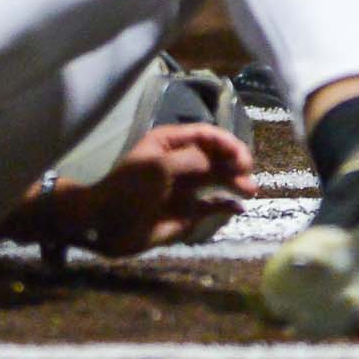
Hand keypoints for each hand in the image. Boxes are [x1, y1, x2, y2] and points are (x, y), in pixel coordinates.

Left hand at [67, 121, 257, 257]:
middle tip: (246, 171)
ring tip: (250, 190)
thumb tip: (216, 161)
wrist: (109, 223)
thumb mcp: (159, 167)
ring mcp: (185, 187)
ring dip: (235, 182)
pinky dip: (226, 205)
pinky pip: (213, 205)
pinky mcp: (187, 212)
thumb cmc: (130, 188)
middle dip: (234, 161)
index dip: (225, 142)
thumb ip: (191, 160)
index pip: (205, 135)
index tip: (241, 155)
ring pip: (217, 179)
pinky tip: (238, 208)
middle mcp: (181, 162)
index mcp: (170, 143)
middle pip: (215, 156)